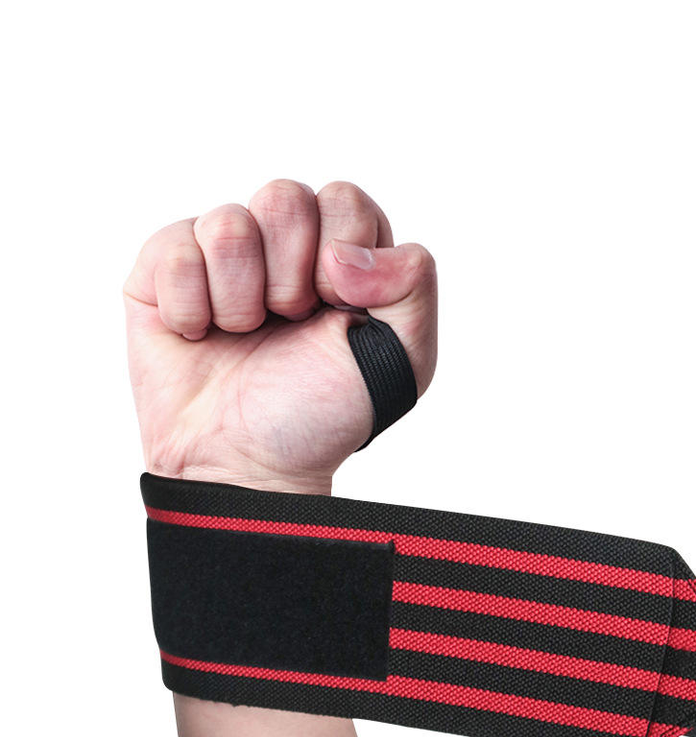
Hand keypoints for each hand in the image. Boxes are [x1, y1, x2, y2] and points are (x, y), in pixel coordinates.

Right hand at [124, 179, 437, 493]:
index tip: (336, 312)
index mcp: (343, 253)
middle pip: (285, 197)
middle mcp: (282, 244)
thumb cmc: (321, 413)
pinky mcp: (164, 268)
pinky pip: (174, 248)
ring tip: (244, 335)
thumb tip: (345, 249)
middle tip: (289, 324)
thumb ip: (414, 284)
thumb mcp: (404, 358)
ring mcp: (222, 253)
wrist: (245, 463)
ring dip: (242, 300)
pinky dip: (192, 309)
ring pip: (228, 223)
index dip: (342, 260)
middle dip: (291, 278)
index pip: (345, 200)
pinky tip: (201, 336)